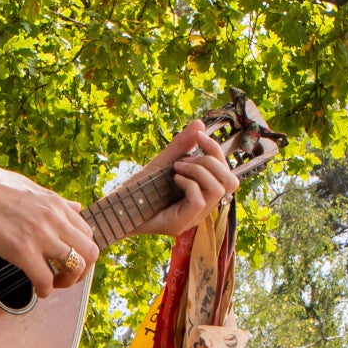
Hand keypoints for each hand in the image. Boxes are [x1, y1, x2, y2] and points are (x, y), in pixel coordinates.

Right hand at [0, 156, 99, 297]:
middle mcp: (54, 219)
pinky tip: (37, 291)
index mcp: (56, 203)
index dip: (81, 250)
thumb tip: (73, 206)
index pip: (87, 231)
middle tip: (64, 276)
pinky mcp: (22, 252)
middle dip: (82, 270)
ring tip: (52, 284)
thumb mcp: (28, 186)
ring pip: (76, 267)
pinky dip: (45, 291)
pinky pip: (46, 280)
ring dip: (67, 282)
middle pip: (90, 252)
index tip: (68, 258)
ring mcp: (40, 235)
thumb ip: (53, 200)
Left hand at [136, 117, 239, 238]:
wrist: (116, 209)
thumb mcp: (163, 162)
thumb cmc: (139, 189)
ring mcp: (193, 218)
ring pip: (218, 190)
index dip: (217, 151)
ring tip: (177, 168)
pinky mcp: (180, 224)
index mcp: (203, 194)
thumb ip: (181, 145)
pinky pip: (199, 200)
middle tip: (185, 158)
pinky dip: (188, 184)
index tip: (199, 136)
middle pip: (231, 182)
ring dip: (198, 170)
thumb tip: (200, 124)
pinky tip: (174, 179)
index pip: (228, 174)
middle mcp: (203, 208)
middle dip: (211, 161)